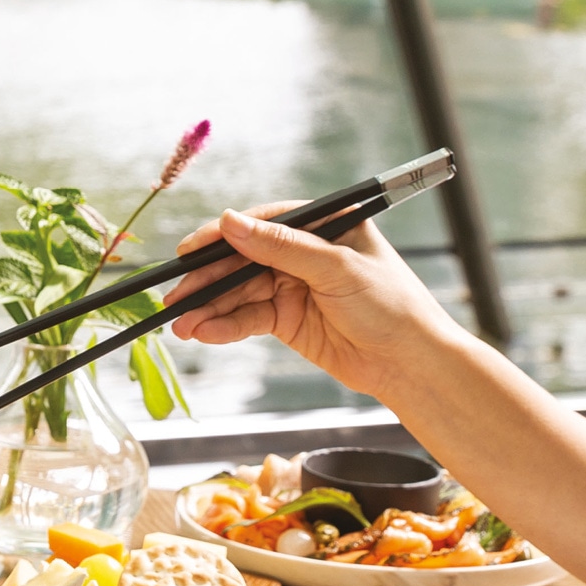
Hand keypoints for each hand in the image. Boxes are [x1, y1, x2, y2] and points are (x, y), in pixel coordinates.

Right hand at [161, 203, 464, 397]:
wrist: (409, 364)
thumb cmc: (391, 306)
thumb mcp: (335, 268)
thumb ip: (280, 246)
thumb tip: (230, 221)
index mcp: (326, 225)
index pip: (265, 222)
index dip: (225, 235)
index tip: (191, 249)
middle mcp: (306, 253)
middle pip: (244, 260)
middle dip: (208, 279)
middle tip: (175, 295)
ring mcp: (294, 286)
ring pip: (240, 293)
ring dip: (210, 308)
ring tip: (182, 325)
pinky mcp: (287, 319)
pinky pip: (248, 318)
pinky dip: (225, 326)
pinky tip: (205, 333)